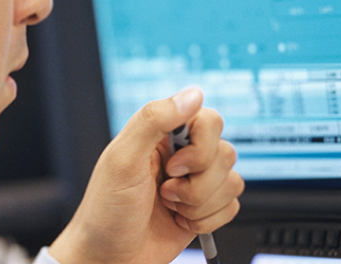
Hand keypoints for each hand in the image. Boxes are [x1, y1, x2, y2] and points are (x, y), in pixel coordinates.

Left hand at [48, 88, 244, 263]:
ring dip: (199, 204)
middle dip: (196, 184)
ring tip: (170, 207)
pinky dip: (207, 220)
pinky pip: (233, 205)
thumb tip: (192, 94)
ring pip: (232, 181)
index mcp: (165, 135)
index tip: (174, 166)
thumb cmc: (107, 210)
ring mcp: (197, 182)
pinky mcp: (207, 207)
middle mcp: (185, 155)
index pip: (209, 121)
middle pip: (225, 153)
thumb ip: (153, 120)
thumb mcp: (121, 159)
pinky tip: (181, 220)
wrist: (110, 257)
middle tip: (166, 191)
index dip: (200, 147)